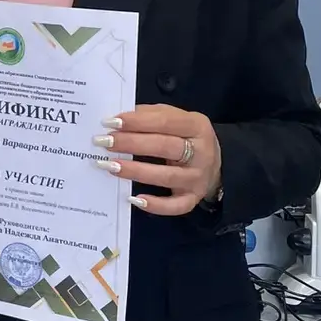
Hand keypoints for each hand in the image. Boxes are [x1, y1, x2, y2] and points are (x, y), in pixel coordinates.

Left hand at [94, 105, 221, 216]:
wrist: (216, 163)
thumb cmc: (185, 137)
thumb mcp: (175, 118)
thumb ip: (150, 115)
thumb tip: (118, 119)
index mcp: (196, 126)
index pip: (165, 121)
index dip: (137, 121)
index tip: (110, 122)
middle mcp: (201, 152)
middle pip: (164, 147)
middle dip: (131, 144)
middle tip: (105, 142)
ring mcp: (198, 178)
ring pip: (166, 176)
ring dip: (136, 171)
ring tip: (110, 166)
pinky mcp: (193, 198)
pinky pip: (175, 206)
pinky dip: (155, 205)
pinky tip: (133, 198)